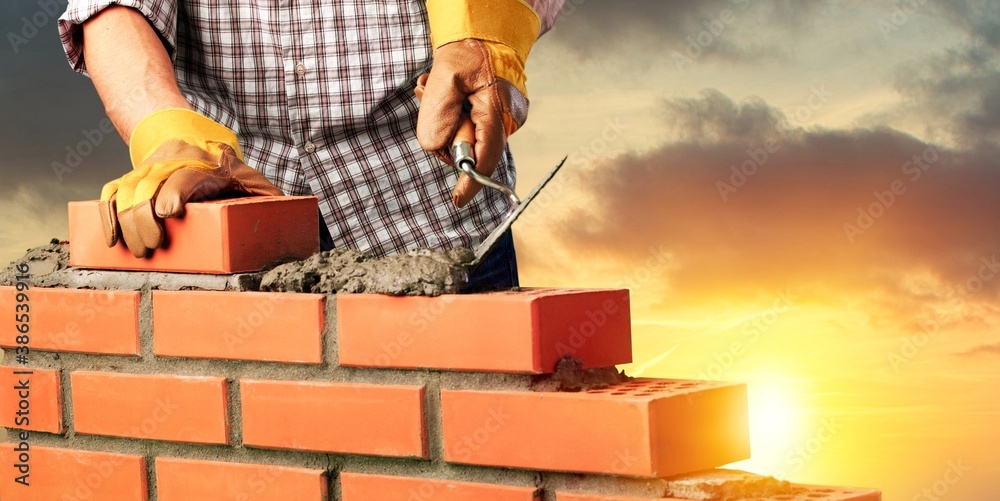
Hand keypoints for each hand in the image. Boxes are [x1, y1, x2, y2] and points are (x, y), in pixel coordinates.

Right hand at [100, 108, 283, 257]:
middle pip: (151, 185)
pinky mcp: (135, 176)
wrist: (196, 138)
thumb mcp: (257, 183)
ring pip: (129, 189)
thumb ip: (270, 201)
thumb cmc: (233, 173)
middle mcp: (175, 162)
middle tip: (152, 248)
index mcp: (208, 165)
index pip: (186, 175)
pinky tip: (110, 237)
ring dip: (127, 221)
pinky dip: (107, 213)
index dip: (174, 192)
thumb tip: (288, 222)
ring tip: (136, 250)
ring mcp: (152, 167)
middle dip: (146, 218)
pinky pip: (114, 191)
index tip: (167, 213)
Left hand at [415, 0, 540, 207]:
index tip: (457, 200)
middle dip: (447, 134)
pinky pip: (471, 129)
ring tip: (439, 91)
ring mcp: (505, 119)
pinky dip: (455, 118)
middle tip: (434, 98)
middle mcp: (507, 121)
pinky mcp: (497, 117)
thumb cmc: (468, 50)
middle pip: (472, 150)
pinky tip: (449, 95)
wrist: (486, 32)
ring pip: (468, 139)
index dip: (471, 182)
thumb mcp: (443, 78)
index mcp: (497, 112)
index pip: (485, 158)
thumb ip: (437, 116)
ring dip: (447, 122)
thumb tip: (436, 148)